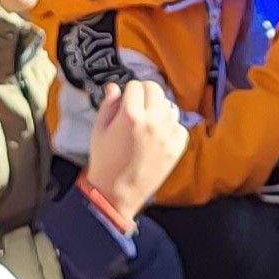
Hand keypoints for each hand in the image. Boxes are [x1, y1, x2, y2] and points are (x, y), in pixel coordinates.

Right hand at [84, 80, 187, 219]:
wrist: (117, 193)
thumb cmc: (104, 161)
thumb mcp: (99, 131)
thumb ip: (108, 105)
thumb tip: (115, 86)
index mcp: (130, 115)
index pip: (136, 85)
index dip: (129, 90)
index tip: (127, 98)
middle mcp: (152, 121)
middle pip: (156, 90)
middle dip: (146, 93)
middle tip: (139, 104)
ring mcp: (167, 135)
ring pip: (170, 107)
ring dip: (160, 109)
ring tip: (149, 120)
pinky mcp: (177, 148)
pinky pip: (180, 126)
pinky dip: (171, 127)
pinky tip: (159, 135)